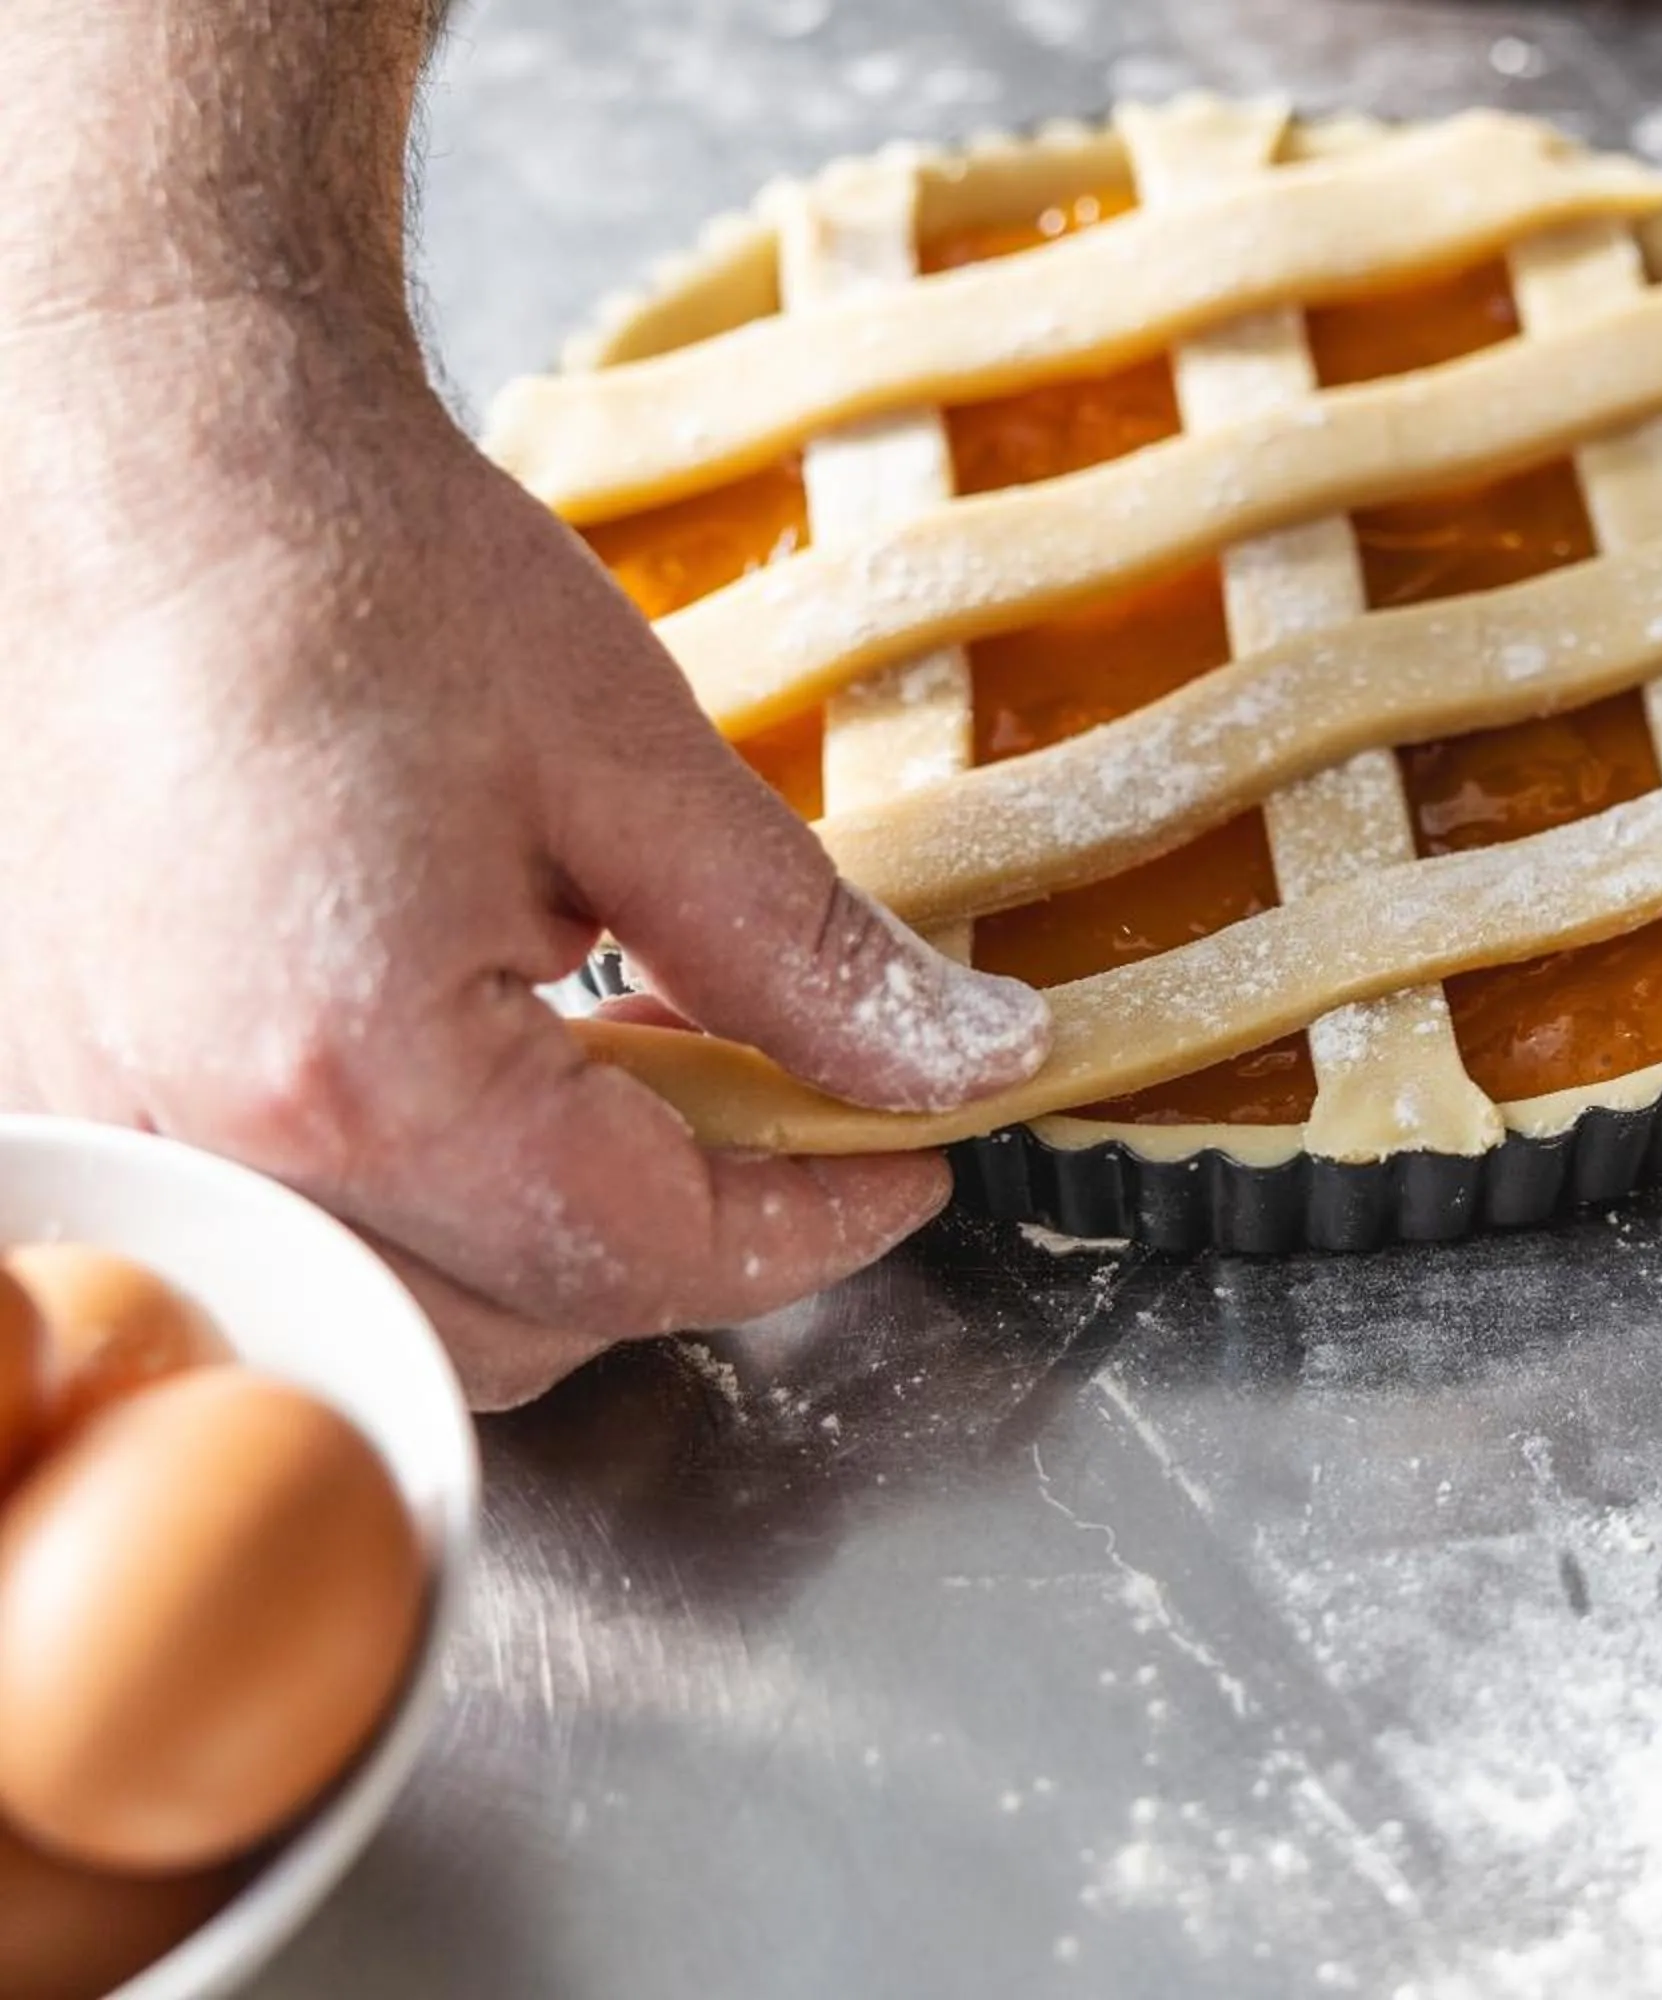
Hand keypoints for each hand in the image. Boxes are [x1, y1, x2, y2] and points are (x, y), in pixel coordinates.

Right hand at [0, 300, 1047, 1407]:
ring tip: (624, 1058)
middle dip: (678, 1239)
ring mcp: (116, 1134)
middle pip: (513, 1329)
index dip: (809, 1226)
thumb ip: (808, 958)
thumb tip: (965, 1067)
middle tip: (769, 1092)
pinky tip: (488, 1061)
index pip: (640, 1256)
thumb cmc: (359, 576)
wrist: (146, 471)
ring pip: (399, 1313)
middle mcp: (207, 1150)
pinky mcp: (78, 1097)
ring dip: (547, 1238)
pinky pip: (293, 1234)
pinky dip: (422, 1201)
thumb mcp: (636, 765)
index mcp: (357, 1073)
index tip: (905, 1167)